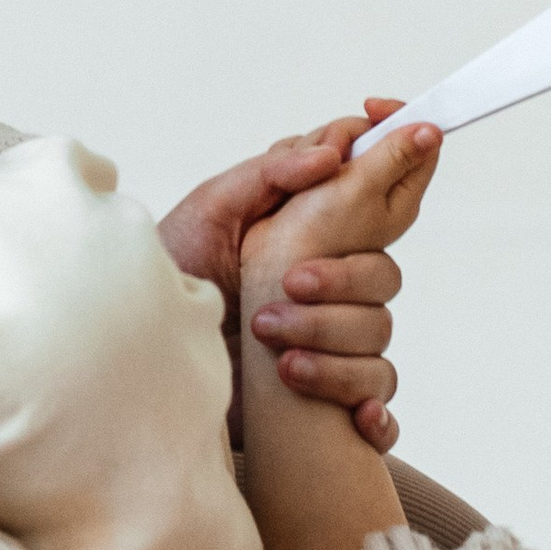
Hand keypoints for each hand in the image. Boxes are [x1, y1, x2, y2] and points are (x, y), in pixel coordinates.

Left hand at [160, 98, 410, 447]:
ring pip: (377, 341)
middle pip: (383, 277)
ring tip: (273, 345)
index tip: (415, 130)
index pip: (378, 201)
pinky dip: (377, 417)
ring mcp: (331, 345)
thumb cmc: (171, 273)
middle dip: (340, 282)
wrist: (134, 354)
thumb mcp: (209, 210)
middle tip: (286, 284)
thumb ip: (269, 174)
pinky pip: (378, 409)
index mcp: (313, 236)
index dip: (402, 161)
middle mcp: (331, 288)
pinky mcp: (322, 402)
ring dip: (332, 343)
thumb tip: (334, 153)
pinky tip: (357, 419)